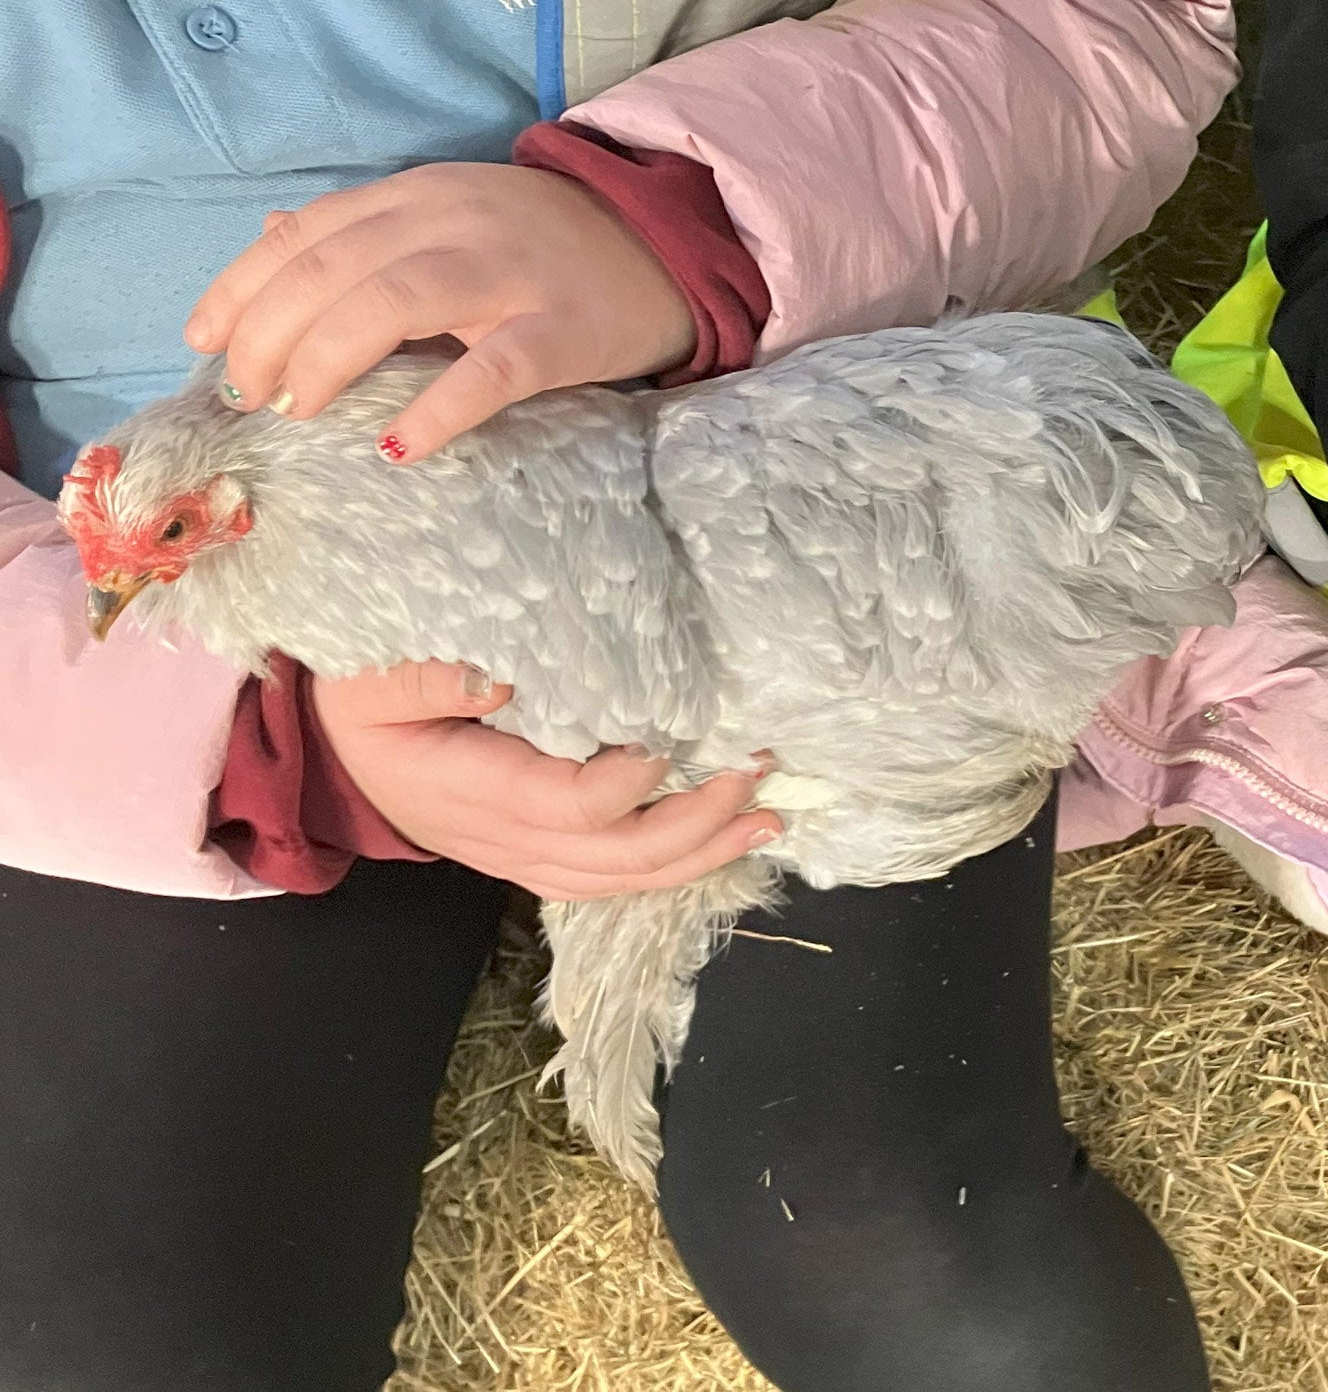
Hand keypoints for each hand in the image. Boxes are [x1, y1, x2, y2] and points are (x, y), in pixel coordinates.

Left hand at [186, 164, 694, 462]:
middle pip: (335, 269)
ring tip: (300, 408)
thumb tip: (270, 236)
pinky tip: (396, 446)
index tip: (204, 343)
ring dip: (328, 358)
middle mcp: (457, 222)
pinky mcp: (563, 331)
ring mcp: (512, 274)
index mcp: (421, 195)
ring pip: (393, 302)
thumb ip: (365, 230)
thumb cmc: (547, 249)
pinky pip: (490, 371)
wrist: (668, 250)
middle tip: (254, 393)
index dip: (243, 286)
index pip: (309, 233)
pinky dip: (436, 409)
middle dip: (272, 334)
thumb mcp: (450, 217)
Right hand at [312, 661, 779, 900]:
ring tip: (767, 819)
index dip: (630, 781)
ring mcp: (521, 859)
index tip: (674, 735)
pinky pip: (609, 879)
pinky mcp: (534, 859)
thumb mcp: (370, 677)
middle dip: (696, 822)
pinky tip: (721, 840)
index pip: (570, 805)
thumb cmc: (357, 703)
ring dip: (701, 852)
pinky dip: (670, 865)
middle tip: (758, 776)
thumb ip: (429, 678)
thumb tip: (501, 675)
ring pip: (622, 878)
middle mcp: (505, 841)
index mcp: (473, 794)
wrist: (333, 754)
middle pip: (616, 855)